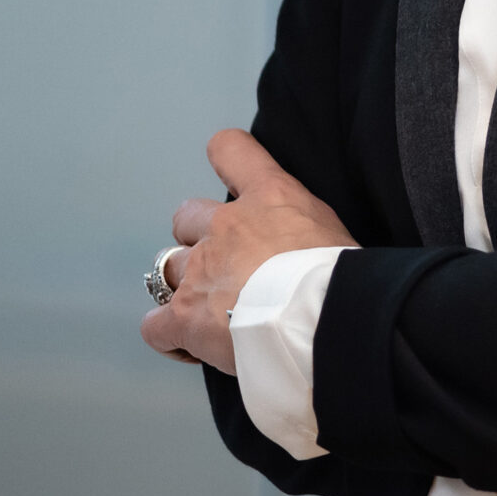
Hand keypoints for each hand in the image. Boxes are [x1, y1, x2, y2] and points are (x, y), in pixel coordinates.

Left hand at [140, 129, 356, 374]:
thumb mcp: (330, 230)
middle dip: (199, 238)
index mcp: (269, 196)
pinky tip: (190, 345)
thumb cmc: (341, 275)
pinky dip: (169, 335)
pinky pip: (155, 326)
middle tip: (227, 266)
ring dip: (185, 286)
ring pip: (167, 268)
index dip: (226, 159)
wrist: (322, 316)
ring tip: (210, 310)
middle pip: (186, 217)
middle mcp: (226, 226)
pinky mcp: (184, 316)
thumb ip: (300, 227)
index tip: (232, 180)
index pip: (230, 150)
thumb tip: (298, 248)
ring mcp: (200, 270)